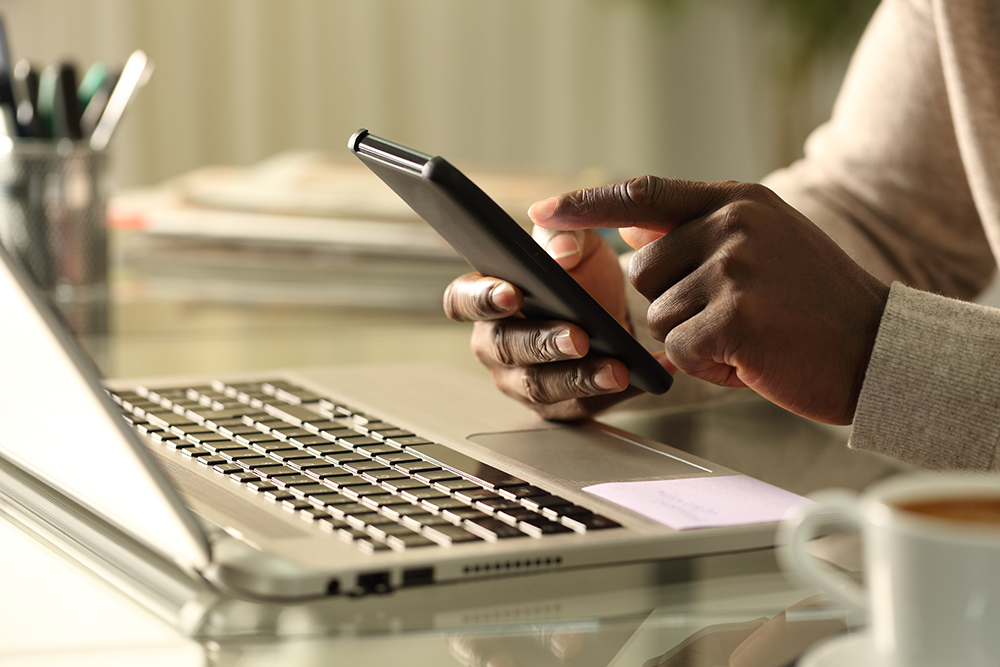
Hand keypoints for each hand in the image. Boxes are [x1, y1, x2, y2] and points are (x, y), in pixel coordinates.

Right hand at [442, 226, 644, 420]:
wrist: (614, 312)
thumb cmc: (581, 275)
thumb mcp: (577, 243)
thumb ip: (566, 233)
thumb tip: (562, 250)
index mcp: (487, 297)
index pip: (461, 300)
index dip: (481, 299)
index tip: (512, 292)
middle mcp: (495, 343)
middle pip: (505, 348)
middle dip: (542, 343)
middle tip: (578, 336)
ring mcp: (521, 380)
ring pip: (539, 386)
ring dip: (578, 378)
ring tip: (616, 368)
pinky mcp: (557, 407)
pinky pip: (579, 405)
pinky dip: (613, 393)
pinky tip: (640, 377)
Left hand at [529, 176, 889, 424]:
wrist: (876, 347)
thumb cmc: (812, 303)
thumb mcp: (764, 244)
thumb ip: (698, 232)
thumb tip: (631, 228)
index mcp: (736, 200)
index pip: (643, 193)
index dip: (588, 204)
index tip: (543, 213)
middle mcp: (733, 223)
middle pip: (641, 272)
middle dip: (673, 304)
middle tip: (732, 314)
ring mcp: (736, 266)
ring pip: (657, 315)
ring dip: (693, 338)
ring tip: (749, 335)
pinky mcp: (736, 315)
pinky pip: (680, 350)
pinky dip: (708, 365)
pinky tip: (751, 357)